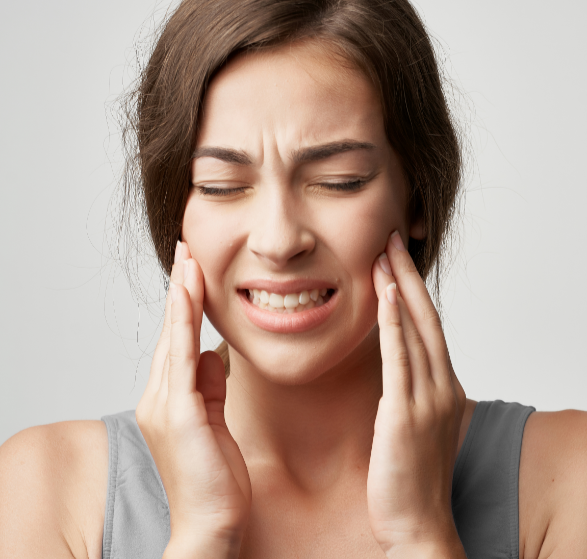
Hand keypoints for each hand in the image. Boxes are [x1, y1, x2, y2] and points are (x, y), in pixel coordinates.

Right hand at [136, 241, 250, 557]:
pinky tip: (191, 297)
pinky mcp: (178, 414)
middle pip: (170, 332)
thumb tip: (212, 353)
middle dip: (180, 289)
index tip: (192, 271)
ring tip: (189, 259)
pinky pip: (181, 359)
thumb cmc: (216, 477)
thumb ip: (211, 386)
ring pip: (173, 338)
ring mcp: (165, 405)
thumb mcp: (216, 420)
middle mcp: (160, 397)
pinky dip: (185, 324)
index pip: (177, 341)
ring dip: (182, 296)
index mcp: (170, 399)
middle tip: (187, 249)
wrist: (212, 521)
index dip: (184, 305)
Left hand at [367, 231, 467, 558]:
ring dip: (401, 287)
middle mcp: (442, 387)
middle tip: (393, 237)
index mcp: (444, 389)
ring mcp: (428, 400)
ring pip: (416, 329)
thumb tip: (394, 374)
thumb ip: (409, 397)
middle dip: (409, 275)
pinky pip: (401, 359)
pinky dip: (396, 323)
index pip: (429, 328)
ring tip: (384, 252)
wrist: (419, 527)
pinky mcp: (405, 415)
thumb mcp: (416, 430)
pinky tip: (387, 294)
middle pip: (427, 317)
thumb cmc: (412, 484)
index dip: (415, 290)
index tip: (398, 260)